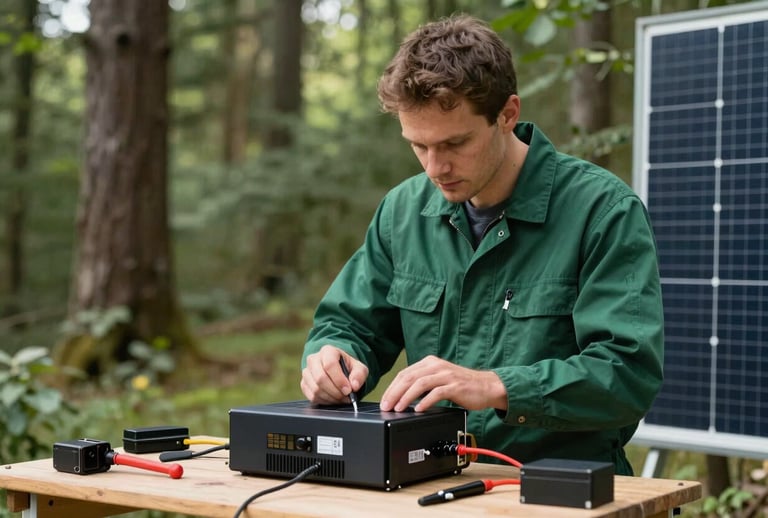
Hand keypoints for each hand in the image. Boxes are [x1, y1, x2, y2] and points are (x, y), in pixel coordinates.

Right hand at [301, 345, 367, 404]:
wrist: (338, 370)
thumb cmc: (348, 367)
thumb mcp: (359, 368)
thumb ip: (359, 375)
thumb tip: (354, 386)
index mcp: (328, 351)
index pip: (330, 365)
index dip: (339, 380)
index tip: (348, 390)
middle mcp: (314, 359)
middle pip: (320, 378)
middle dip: (335, 391)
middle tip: (345, 397)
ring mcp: (307, 372)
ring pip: (315, 389)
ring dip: (331, 398)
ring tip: (341, 398)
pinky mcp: (304, 384)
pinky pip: (312, 396)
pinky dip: (324, 401)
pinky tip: (333, 399)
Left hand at [379, 355, 507, 412]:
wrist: (487, 387)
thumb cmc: (462, 386)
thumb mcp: (439, 379)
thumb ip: (423, 383)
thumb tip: (402, 396)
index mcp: (430, 362)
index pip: (404, 373)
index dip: (392, 387)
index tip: (384, 400)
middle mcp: (436, 366)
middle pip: (409, 377)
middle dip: (394, 393)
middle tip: (386, 406)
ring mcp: (446, 375)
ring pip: (420, 384)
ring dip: (406, 397)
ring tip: (398, 408)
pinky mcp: (455, 386)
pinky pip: (436, 393)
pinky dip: (425, 401)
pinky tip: (418, 409)